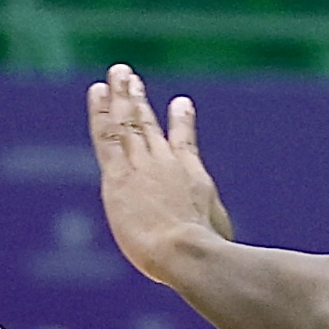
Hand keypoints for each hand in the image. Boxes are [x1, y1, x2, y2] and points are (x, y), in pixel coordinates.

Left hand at [86, 64, 235, 286]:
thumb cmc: (209, 255)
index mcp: (193, 177)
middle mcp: (166, 164)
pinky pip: (108, 136)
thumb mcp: (220, 239)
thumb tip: (228, 252)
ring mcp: (142, 167)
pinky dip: (103, 112)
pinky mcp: (118, 177)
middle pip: (148, 125)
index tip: (180, 102)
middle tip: (131, 76)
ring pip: (128, 123)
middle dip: (138, 99)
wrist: (188, 252)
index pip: (184, 142)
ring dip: (122, 95)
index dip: (181, 121)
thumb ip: (216, 235)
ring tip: (118, 73)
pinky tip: (99, 92)